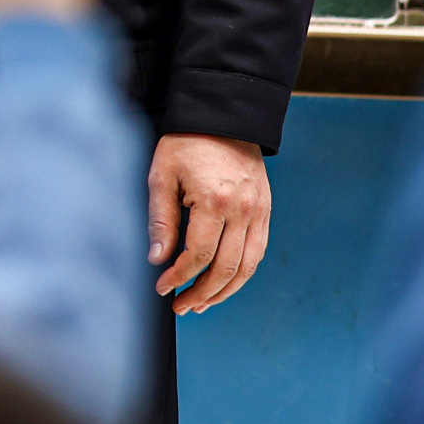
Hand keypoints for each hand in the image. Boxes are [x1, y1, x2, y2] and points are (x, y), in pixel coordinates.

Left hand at [149, 133, 271, 313]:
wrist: (225, 117)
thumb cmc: (186, 143)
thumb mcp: (162, 175)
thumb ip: (160, 219)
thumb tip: (157, 259)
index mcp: (215, 200)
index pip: (199, 255)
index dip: (180, 278)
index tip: (162, 288)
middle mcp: (243, 210)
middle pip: (226, 268)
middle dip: (202, 294)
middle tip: (180, 306)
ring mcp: (259, 211)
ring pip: (247, 267)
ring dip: (224, 292)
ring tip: (201, 305)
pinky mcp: (266, 211)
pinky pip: (258, 252)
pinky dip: (241, 273)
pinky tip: (222, 284)